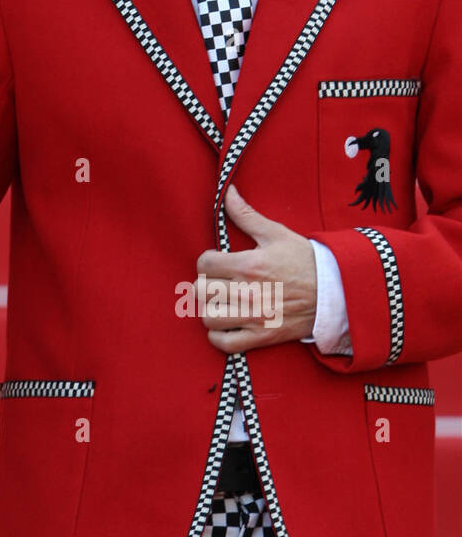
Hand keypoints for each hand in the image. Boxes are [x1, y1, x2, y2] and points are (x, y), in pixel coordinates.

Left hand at [194, 185, 317, 353]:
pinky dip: (219, 337)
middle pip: (200, 290)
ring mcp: (254, 317)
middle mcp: (248, 293)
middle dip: (206, 284)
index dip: (207, 260)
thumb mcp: (276, 234)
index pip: (204, 263)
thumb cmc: (304, 261)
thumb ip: (247, 215)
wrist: (336, 292)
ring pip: (208, 317)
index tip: (218, 262)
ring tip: (222, 303)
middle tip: (219, 282)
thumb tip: (229, 193)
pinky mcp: (263, 337)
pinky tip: (226, 324)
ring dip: (211, 309)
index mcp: (248, 265)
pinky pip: (225, 343)